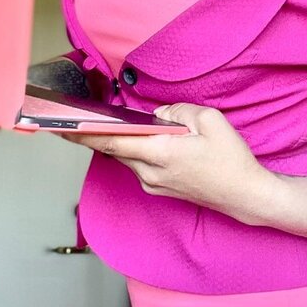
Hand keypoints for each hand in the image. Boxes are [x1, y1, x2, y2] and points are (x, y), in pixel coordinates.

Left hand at [57, 102, 271, 222]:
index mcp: (159, 153)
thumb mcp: (210, 120)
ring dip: (121, 141)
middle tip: (79, 117)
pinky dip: (136, 150)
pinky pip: (140, 165)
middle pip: (115, 149)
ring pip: (128, 157)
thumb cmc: (231, 158)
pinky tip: (144, 140)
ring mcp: (154, 185)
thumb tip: (159, 115)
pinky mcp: (160, 190)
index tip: (61, 126)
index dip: (83, 133)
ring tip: (112, 124)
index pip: (111, 142)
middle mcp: (150, 173)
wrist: (245, 195)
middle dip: (97, 133)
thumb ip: (178, 111)